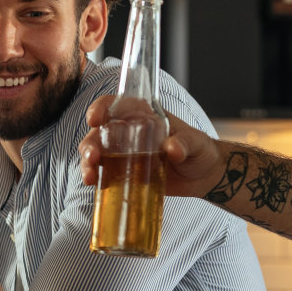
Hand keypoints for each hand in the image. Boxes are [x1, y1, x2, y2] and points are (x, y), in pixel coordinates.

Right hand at [79, 95, 222, 196]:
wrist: (204, 176)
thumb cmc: (200, 151)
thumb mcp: (196, 143)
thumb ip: (185, 143)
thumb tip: (172, 149)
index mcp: (143, 116)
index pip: (116, 105)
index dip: (101, 108)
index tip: (95, 119)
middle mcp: (128, 132)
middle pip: (99, 132)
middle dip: (89, 144)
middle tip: (92, 158)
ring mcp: (123, 154)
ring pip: (96, 153)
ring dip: (87, 163)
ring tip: (90, 178)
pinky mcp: (124, 173)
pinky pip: (103, 173)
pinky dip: (95, 178)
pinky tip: (94, 185)